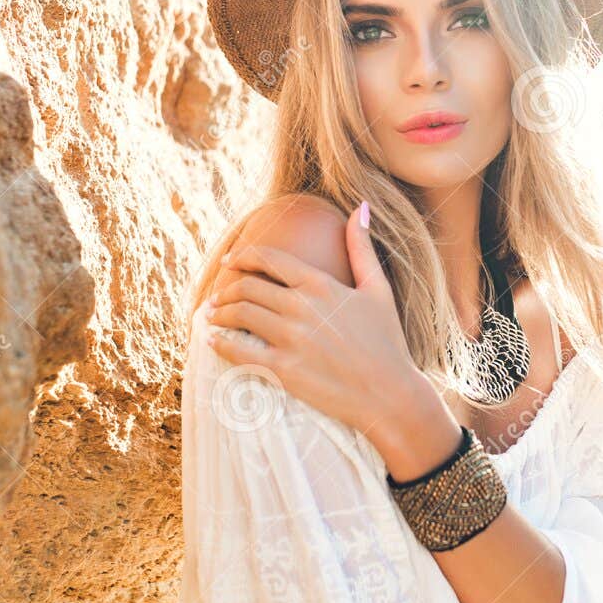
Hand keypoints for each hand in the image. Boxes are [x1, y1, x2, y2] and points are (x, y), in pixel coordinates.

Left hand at [203, 202, 458, 471]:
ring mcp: (292, 339)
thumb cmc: (387, 342)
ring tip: (212, 316)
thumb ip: (361, 247)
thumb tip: (360, 208)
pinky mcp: (284, 370)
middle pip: (247, 287)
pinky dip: (221, 343)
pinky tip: (213, 342)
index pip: (268, 259)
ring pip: (239, 314)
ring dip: (219, 313)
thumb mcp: (378, 289)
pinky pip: (240, 351)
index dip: (242, 257)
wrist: (390, 394)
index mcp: (321, 284)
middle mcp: (303, 307)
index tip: (230, 263)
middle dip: (226, 289)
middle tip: (218, 297)